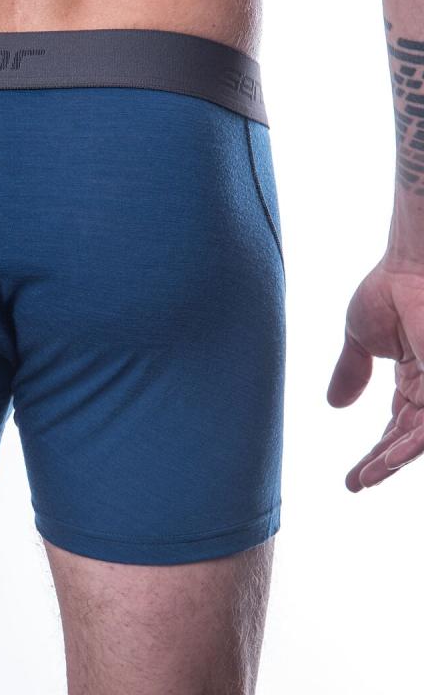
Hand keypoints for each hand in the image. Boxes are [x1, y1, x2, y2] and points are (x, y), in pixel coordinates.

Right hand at [328, 255, 423, 490]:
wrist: (409, 266)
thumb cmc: (390, 290)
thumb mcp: (360, 339)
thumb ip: (351, 372)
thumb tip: (334, 404)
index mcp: (417, 379)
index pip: (398, 427)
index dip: (377, 452)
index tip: (354, 476)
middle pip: (408, 439)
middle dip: (383, 464)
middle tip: (358, 482)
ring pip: (421, 438)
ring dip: (394, 460)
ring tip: (369, 477)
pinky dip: (410, 445)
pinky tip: (389, 459)